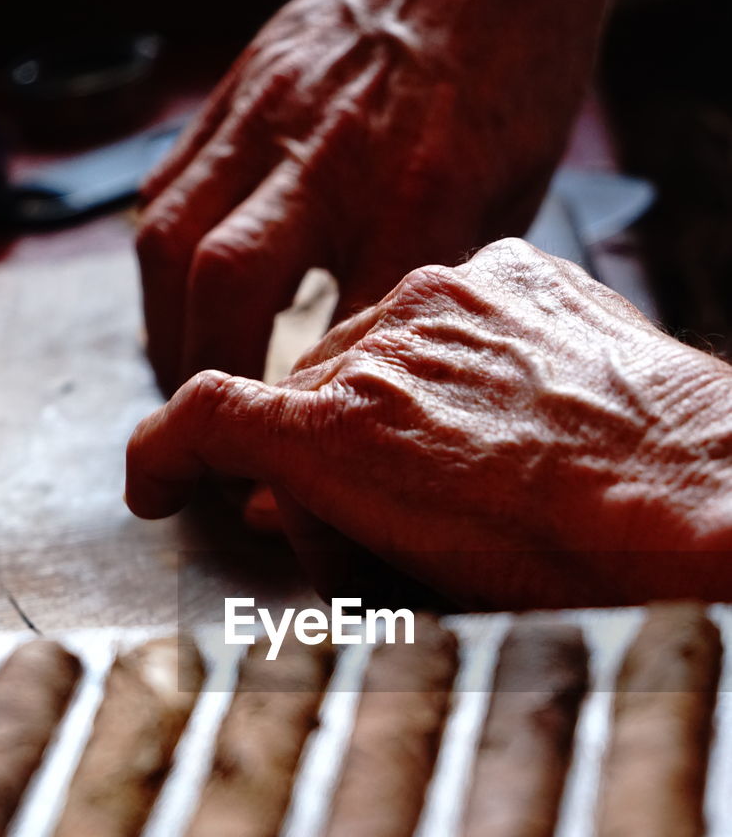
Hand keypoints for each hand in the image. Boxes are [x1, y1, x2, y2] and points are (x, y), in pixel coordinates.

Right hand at [126, 239, 731, 609]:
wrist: (688, 490)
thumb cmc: (564, 554)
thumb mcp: (411, 565)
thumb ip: (319, 527)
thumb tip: (270, 508)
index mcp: (335, 430)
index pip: (205, 417)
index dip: (165, 454)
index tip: (158, 479)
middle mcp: (374, 348)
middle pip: (295, 395)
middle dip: (308, 457)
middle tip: (357, 517)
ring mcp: (440, 298)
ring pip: (363, 346)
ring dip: (377, 401)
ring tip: (448, 460)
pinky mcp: (504, 271)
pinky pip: (435, 306)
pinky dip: (440, 355)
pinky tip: (490, 404)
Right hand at [137, 0, 612, 393]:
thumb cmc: (510, 83)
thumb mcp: (506, 207)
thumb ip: (436, 290)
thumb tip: (381, 371)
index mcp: (418, 195)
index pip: (334, 334)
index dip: (298, 415)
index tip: (283, 464)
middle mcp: (331, 155)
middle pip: (226, 284)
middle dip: (200, 375)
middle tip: (206, 433)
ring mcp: (272, 114)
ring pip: (171, 234)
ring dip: (162, 323)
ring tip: (179, 375)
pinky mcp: (238, 89)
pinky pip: (169, 181)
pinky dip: (162, 254)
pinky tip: (175, 294)